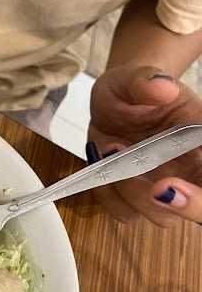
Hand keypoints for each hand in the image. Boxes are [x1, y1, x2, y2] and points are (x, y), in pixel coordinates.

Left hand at [88, 64, 201, 225]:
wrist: (116, 98)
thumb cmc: (135, 88)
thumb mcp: (136, 76)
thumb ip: (148, 80)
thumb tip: (162, 87)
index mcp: (199, 142)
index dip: (201, 192)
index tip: (174, 182)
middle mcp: (187, 170)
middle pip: (200, 208)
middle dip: (185, 207)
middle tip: (157, 188)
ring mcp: (160, 186)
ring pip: (160, 215)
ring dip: (132, 191)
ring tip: (111, 149)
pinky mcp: (132, 196)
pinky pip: (125, 213)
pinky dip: (109, 194)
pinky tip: (100, 162)